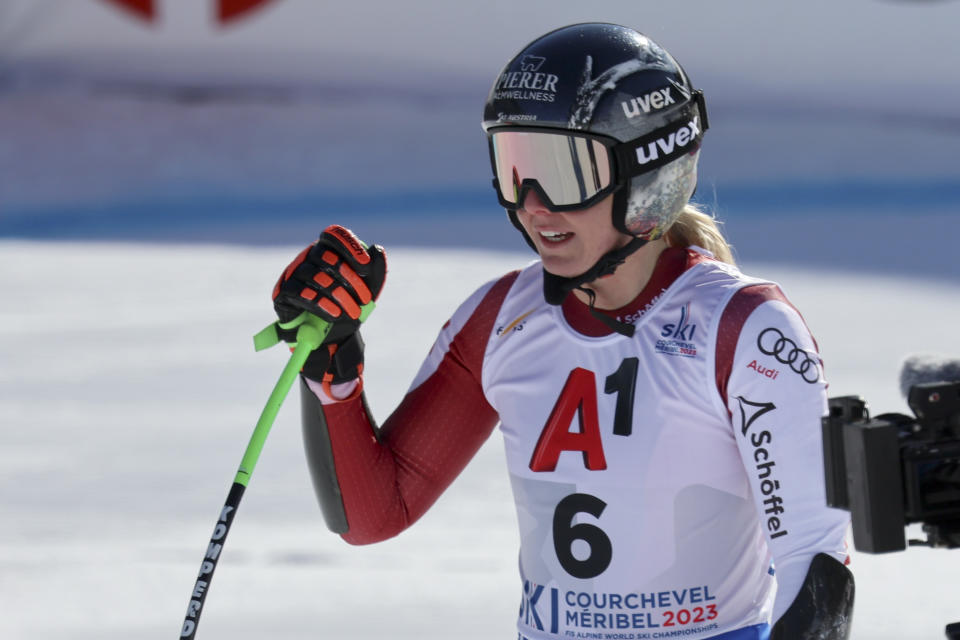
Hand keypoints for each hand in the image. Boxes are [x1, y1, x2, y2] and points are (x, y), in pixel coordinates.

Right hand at [272, 225, 386, 381]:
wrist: (332, 338)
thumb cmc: (349, 307)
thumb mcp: (369, 289)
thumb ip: (376, 269)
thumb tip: (377, 249)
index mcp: (327, 250)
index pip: (334, 236)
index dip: (350, 248)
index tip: (366, 267)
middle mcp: (308, 258)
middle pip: (325, 256)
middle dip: (349, 278)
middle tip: (365, 299)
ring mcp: (293, 273)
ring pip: (315, 276)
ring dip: (339, 296)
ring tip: (354, 312)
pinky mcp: (283, 292)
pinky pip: (300, 293)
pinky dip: (321, 304)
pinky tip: (335, 315)